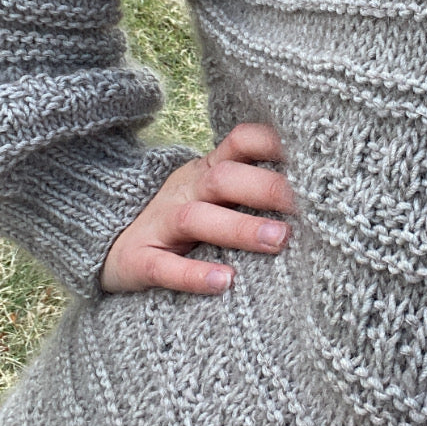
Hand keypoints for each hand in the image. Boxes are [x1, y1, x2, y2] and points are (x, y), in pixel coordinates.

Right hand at [100, 123, 294, 294]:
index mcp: (209, 170)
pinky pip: (163, 266)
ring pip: (198, 218)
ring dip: (240, 228)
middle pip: (224, 178)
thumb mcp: (213, 194)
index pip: (240, 142)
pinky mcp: (139, 259)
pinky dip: (192, 275)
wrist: (106, 241)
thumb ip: (254, 187)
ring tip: (278, 240)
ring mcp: (161, 223)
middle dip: (266, 188)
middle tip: (306, 207)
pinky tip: (224, 283)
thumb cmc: (183, 219)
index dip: (273, 142)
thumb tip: (320, 190)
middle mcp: (186, 190)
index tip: (313, 154)